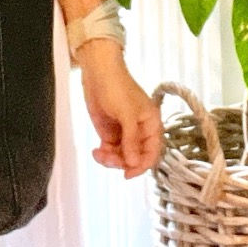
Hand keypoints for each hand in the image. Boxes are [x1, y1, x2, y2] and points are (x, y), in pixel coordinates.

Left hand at [78, 44, 162, 179]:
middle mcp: (140, 131)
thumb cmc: (117, 88)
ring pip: (122, 157)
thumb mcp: (127, 113)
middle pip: (135, 158)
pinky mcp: (110, 133)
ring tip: (98, 153)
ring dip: (110, 160)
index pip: (152, 153)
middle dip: (122, 162)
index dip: (142, 166)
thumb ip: (131, 139)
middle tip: (107, 158)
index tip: (127, 174)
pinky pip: (110, 151)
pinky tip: (95, 151)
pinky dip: (103, 155)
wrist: (97, 72)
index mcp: (151, 125)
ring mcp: (124, 133)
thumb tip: (133, 163)